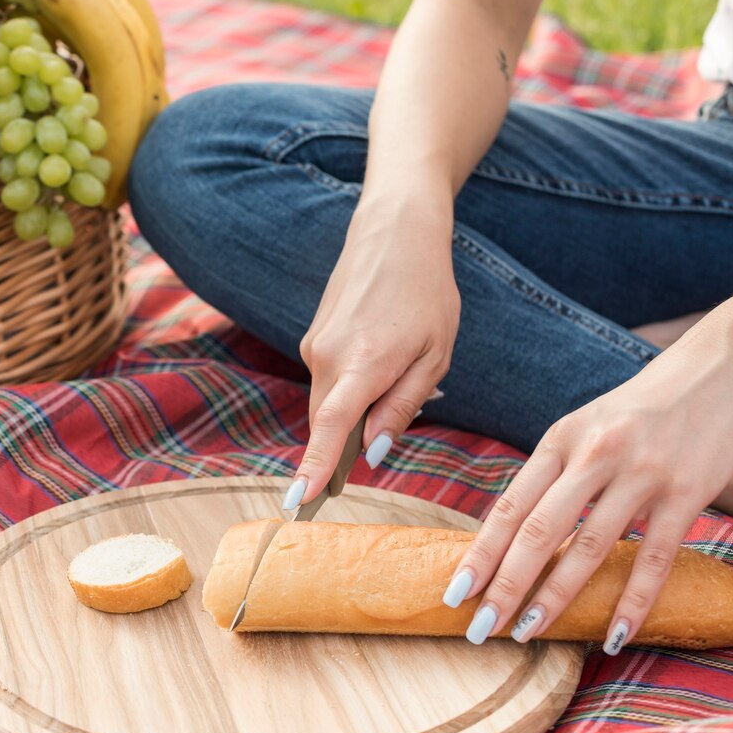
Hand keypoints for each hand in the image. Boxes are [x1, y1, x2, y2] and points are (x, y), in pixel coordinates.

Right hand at [288, 199, 459, 509]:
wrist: (395, 232)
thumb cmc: (427, 293)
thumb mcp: (434, 356)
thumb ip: (401, 407)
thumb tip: (371, 452)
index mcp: (365, 362)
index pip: (331, 427)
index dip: (315, 466)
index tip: (297, 500)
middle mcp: (328, 356)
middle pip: (329, 424)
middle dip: (343, 448)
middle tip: (365, 464)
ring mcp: (314, 346)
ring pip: (328, 403)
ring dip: (352, 414)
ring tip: (397, 377)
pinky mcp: (312, 338)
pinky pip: (327, 382)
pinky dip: (347, 390)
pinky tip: (379, 362)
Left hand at [447, 298, 732, 652]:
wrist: (713, 372)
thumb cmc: (634, 412)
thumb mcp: (581, 430)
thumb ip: (549, 477)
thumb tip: (505, 536)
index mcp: (559, 439)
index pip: (510, 506)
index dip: (480, 553)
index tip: (455, 593)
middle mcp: (594, 455)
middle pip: (540, 530)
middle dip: (507, 584)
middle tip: (481, 626)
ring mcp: (641, 474)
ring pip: (590, 547)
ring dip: (556, 596)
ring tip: (529, 632)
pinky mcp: (686, 493)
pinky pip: (655, 558)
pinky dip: (632, 601)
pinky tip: (613, 634)